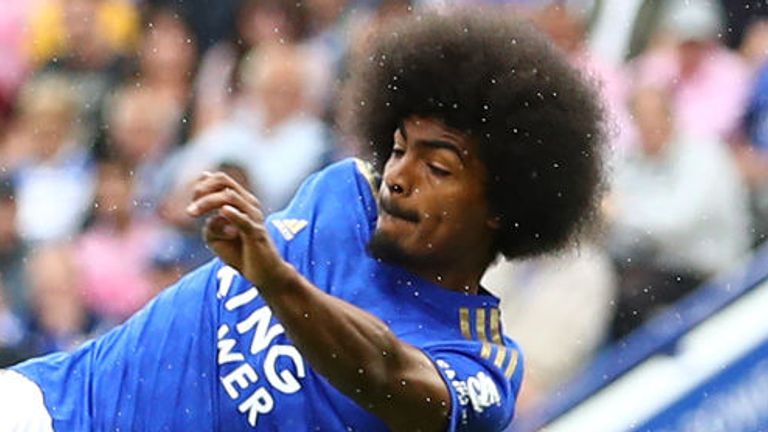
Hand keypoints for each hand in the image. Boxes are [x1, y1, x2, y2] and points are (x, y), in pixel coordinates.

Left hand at [186, 172, 290, 287]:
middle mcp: (249, 204)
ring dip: (207, 202)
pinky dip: (233, 215)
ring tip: (193, 213)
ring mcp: (254, 217)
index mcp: (241, 201)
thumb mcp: (216, 239)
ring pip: (229, 198)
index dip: (202, 186)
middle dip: (203, 191)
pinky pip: (244, 220)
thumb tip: (213, 217)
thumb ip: (210, 225)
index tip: (191, 201)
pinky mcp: (256, 233)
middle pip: (224, 183)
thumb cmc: (240, 254)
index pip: (221, 180)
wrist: (263, 274)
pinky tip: (223, 211)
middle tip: (190, 209)